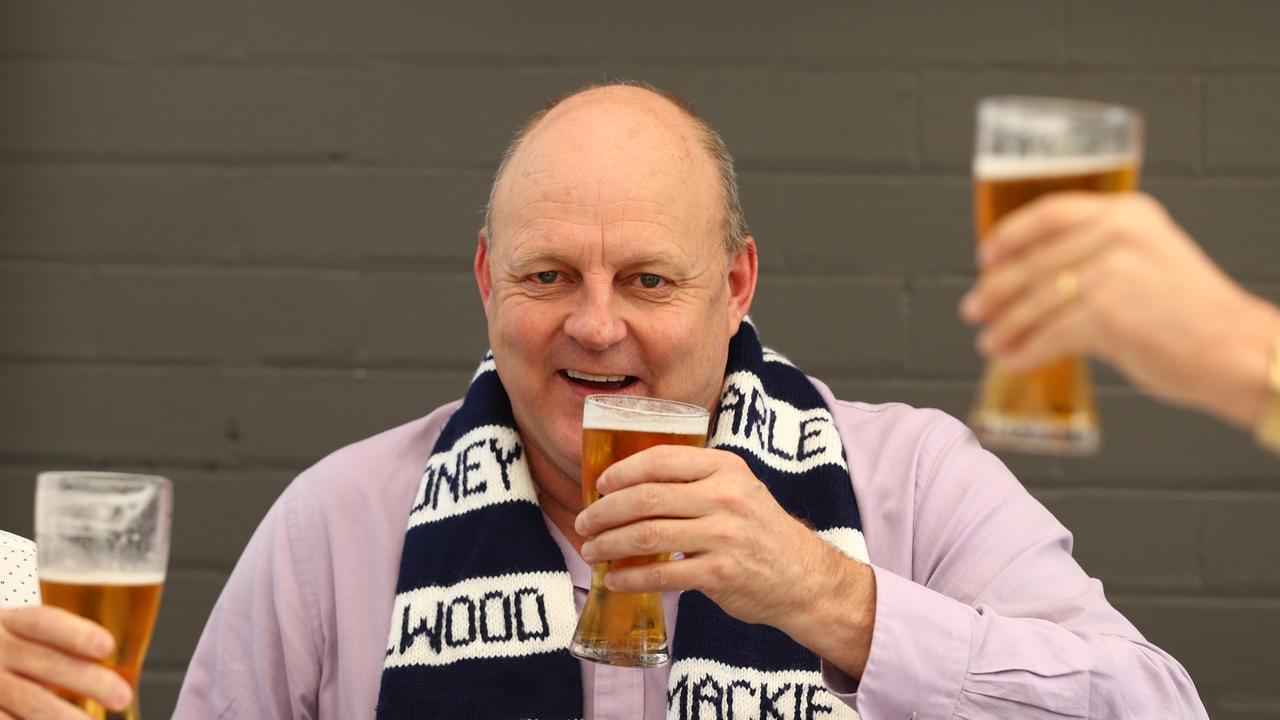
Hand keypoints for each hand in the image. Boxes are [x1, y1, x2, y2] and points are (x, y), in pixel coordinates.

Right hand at [0, 606, 131, 719]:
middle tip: (122, 696)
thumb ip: (47, 645)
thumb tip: (107, 659)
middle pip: (46, 664)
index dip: (75, 634)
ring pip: (28, 700)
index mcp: (6, 623)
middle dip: (89, 681)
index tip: (107, 646)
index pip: (42, 623)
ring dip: (61, 715)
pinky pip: (4, 719)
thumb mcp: (8, 634)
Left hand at [574, 445, 875, 676]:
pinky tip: (615, 579)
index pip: (661, 460)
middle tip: (584, 523)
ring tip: (591, 550)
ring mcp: (724, 535)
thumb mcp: (737, 489)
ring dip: (609, 543)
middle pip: (647, 497)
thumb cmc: (760, 531)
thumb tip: (630, 483)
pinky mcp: (721, 573)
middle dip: (605, 511)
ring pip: (648, 534)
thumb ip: (695, 480)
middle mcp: (725, 496)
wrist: (804, 577)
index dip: (622, 471)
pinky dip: (631, 577)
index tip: (599, 485)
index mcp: (725, 468)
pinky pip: (663, 573)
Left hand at [960, 191, 1279, 428]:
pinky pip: (1051, 335)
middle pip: (1034, 261)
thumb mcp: (1148, 258)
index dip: (1009, 234)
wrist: (1235, 349)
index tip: (985, 255)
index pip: (1050, 213)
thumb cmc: (1192, 313)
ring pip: (1037, 301)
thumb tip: (1032, 275)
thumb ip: (1099, 253)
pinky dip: (1028, 350)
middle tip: (974, 309)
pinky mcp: (1108, 315)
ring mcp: (1113, 273)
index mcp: (1127, 213)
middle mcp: (1119, 235)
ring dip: (1007, 326)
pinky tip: (1015, 359)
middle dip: (997, 290)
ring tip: (991, 341)